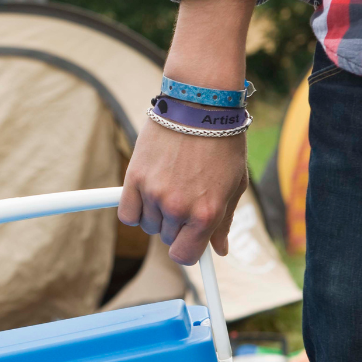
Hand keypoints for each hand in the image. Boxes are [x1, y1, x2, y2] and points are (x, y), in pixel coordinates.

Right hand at [119, 117, 248, 264]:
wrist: (200, 105)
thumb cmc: (222, 143)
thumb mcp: (234, 185)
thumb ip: (224, 221)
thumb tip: (219, 251)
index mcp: (207, 214)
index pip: (186, 256)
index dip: (187, 249)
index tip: (188, 240)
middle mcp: (179, 208)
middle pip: (167, 239)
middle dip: (175, 225)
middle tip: (185, 197)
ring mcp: (155, 194)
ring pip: (148, 225)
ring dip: (156, 213)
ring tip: (170, 184)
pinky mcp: (135, 178)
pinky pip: (127, 214)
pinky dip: (135, 208)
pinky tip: (147, 191)